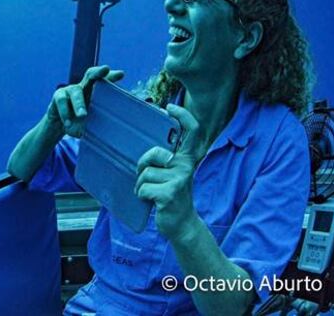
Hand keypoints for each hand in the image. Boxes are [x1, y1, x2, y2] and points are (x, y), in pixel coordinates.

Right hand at [45, 65, 123, 137]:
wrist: (59, 125)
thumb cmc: (80, 122)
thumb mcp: (93, 121)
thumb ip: (102, 120)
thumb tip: (117, 129)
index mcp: (95, 92)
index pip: (104, 81)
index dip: (112, 76)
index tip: (121, 74)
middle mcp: (83, 87)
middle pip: (91, 74)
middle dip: (98, 72)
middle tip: (105, 69)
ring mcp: (70, 90)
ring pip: (76, 92)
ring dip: (79, 104)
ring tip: (83, 115)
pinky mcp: (58, 97)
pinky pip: (62, 102)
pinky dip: (65, 113)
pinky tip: (68, 124)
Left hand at [134, 103, 202, 238]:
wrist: (181, 224)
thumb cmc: (169, 195)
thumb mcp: (169, 174)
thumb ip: (162, 159)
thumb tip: (144, 147)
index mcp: (185, 159)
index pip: (192, 132)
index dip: (183, 116)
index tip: (169, 107)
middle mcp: (185, 166)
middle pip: (154, 152)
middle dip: (142, 165)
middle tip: (147, 178)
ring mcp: (179, 179)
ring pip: (144, 173)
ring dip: (141, 185)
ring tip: (152, 193)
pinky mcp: (170, 193)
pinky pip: (143, 188)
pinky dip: (141, 196)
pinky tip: (152, 202)